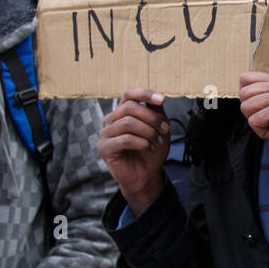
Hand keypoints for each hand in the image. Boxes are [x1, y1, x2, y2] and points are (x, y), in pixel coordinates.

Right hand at [99, 89, 169, 214]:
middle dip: (152, 118)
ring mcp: (105, 133)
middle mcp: (112, 119)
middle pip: (130, 107)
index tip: (161, 99)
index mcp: (123, 112)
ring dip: (149, 132)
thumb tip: (158, 96)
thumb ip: (156, 111)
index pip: (129, 94)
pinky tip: (148, 148)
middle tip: (164, 129)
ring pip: (128, 123)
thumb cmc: (151, 150)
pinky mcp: (104, 148)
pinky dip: (142, 143)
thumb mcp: (159, 128)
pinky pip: (125, 139)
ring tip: (156, 142)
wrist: (146, 174)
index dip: (145, 94)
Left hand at [239, 72, 268, 164]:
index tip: (263, 109)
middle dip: (251, 112)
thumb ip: (263, 95)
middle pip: (244, 93)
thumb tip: (241, 92)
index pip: (246, 78)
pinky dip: (263, 131)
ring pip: (246, 107)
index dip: (247, 98)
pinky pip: (254, 120)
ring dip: (258, 123)